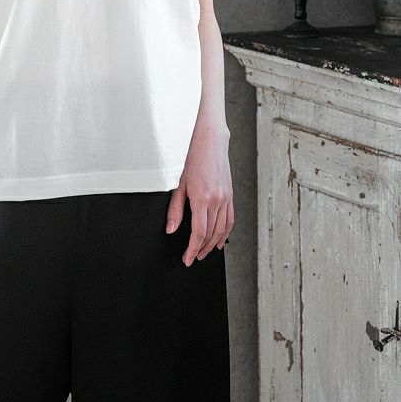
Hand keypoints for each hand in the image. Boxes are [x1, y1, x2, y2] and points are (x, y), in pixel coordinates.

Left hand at [165, 120, 233, 265]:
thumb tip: (171, 229)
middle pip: (210, 234)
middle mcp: (217, 200)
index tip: (187, 258)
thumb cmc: (193, 159)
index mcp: (202, 198)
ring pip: (222, 230)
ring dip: (212, 244)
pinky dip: (225, 233)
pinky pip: (230, 220)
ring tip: (203, 253)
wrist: (210, 143)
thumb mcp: (179, 184)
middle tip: (193, 258)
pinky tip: (219, 241)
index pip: (198, 232)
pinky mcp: (230, 196)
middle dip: (201, 249)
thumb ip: (175, 209)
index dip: (192, 249)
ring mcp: (226, 198)